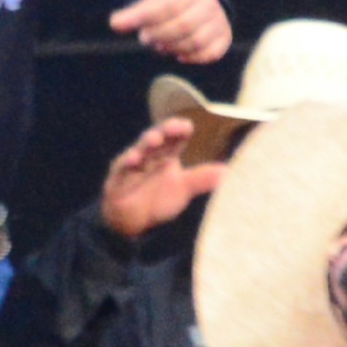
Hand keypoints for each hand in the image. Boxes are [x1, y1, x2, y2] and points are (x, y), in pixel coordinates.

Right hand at [97, 116, 222, 240]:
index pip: (174, 138)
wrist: (131, 220)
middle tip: (175, 126)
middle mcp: (149, 155)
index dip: (180, 130)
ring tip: (155, 138)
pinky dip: (127, 162)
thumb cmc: (157, 199)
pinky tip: (134, 158)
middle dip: (165, 131)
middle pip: (158, 138)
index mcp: (165, 154)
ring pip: (140, 149)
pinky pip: (122, 168)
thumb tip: (228, 171)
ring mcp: (132, 165)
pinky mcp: (118, 178)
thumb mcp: (183, 189)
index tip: (188, 127)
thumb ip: (202, 179)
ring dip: (147, 143)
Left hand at [110, 0, 230, 65]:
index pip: (167, 8)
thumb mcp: (152, 4)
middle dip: (160, 36)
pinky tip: (179, 55)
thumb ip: (134, 14)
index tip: (138, 31)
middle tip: (147, 39)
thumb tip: (114, 24)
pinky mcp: (224, 39)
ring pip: (196, 42)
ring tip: (161, 46)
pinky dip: (192, 57)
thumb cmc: (170, 5)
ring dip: (174, 48)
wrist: (200, 2)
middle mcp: (209, 4)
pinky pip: (210, 54)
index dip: (150, 22)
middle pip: (182, 27)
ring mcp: (219, 22)